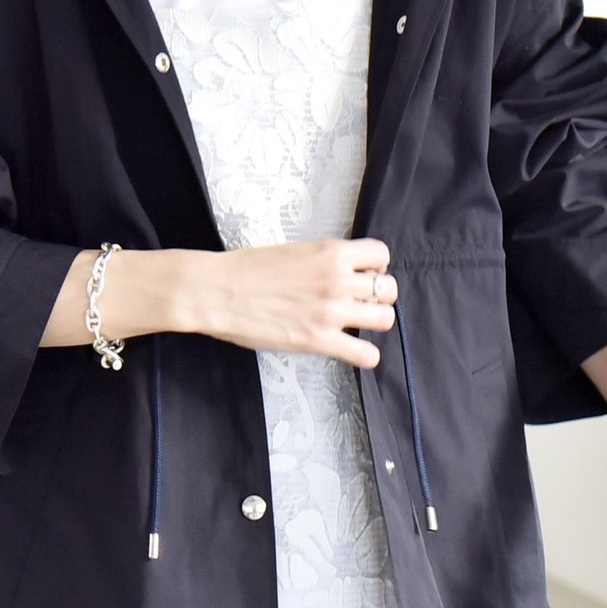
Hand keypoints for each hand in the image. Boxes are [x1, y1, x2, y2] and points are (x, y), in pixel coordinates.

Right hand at [200, 239, 397, 368]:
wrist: (217, 291)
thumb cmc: (247, 269)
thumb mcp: (295, 251)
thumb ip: (323, 261)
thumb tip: (341, 273)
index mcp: (331, 253)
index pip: (381, 255)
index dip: (377, 267)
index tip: (364, 275)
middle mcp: (338, 280)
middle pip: (389, 289)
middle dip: (378, 296)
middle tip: (359, 303)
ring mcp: (332, 312)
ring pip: (385, 319)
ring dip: (374, 323)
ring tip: (356, 326)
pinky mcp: (320, 340)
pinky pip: (366, 354)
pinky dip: (366, 356)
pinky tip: (353, 352)